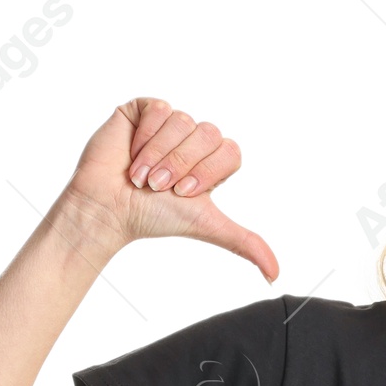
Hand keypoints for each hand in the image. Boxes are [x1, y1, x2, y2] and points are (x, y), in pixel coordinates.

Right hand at [62, 97, 278, 281]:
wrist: (109, 208)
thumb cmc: (153, 217)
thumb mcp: (208, 227)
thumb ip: (245, 243)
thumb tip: (275, 276)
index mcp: (213, 163)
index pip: (231, 152)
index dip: (207, 172)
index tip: (183, 193)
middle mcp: (194, 140)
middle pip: (208, 134)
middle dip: (181, 165)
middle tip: (159, 186)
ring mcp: (170, 123)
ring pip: (183, 121)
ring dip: (159, 154)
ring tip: (141, 175)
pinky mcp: (146, 109)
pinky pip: (159, 109)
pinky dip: (146, 135)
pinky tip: (132, 153)